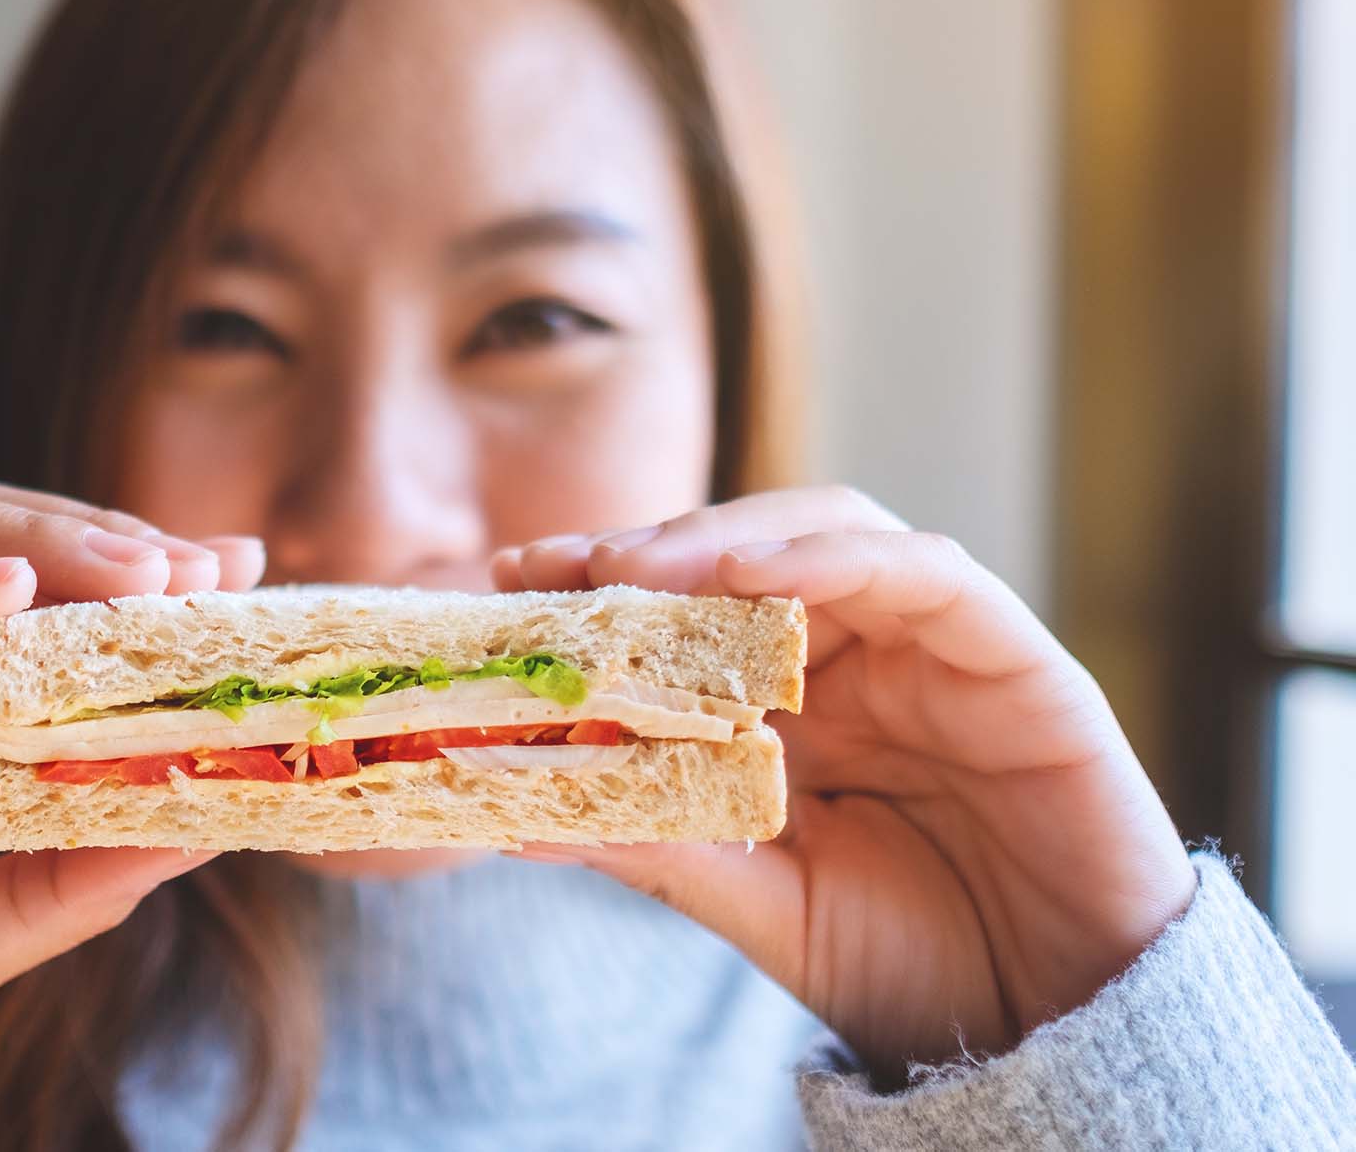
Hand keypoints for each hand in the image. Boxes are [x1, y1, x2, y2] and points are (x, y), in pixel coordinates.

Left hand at [493, 486, 1194, 1080]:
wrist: (1053, 1032)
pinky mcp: (1015, 658)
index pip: (692, 606)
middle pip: (749, 551)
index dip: (605, 583)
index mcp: (795, 704)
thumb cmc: (914, 964)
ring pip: (830, 533)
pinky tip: (756, 571)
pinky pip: (930, 575)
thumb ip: (661, 847)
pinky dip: (841, 557)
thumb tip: (512, 820)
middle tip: (562, 563)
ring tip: (639, 565)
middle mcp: (861, 658)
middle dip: (651, 548)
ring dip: (730, 537)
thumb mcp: (763, 902)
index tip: (514, 576)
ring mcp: (936, 648)